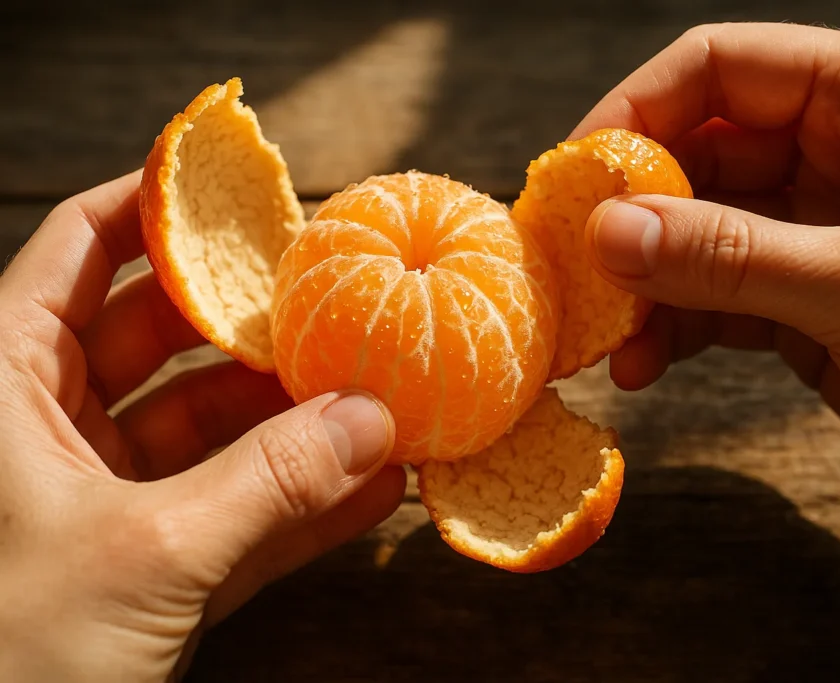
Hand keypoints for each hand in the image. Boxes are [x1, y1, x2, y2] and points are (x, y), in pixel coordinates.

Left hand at [0, 171, 405, 681]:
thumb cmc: (7, 657)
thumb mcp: (142, 553)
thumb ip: (266, 485)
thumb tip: (372, 423)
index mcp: (4, 389)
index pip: (79, 250)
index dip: (155, 206)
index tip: (239, 187)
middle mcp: (51, 430)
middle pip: (166, 335)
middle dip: (258, 324)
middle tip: (339, 299)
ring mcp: (106, 498)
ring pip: (211, 431)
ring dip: (295, 425)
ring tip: (379, 404)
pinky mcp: (150, 564)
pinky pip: (234, 513)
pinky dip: (299, 506)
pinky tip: (370, 490)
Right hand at [576, 22, 839, 534]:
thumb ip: (728, 256)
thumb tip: (606, 230)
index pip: (721, 69)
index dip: (636, 112)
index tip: (572, 175)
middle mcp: (837, 150)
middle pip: (694, 154)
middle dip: (631, 213)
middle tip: (572, 268)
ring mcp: (813, 228)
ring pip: (695, 233)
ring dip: (644, 282)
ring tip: (604, 335)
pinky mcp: (801, 299)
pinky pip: (713, 295)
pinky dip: (672, 326)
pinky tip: (643, 364)